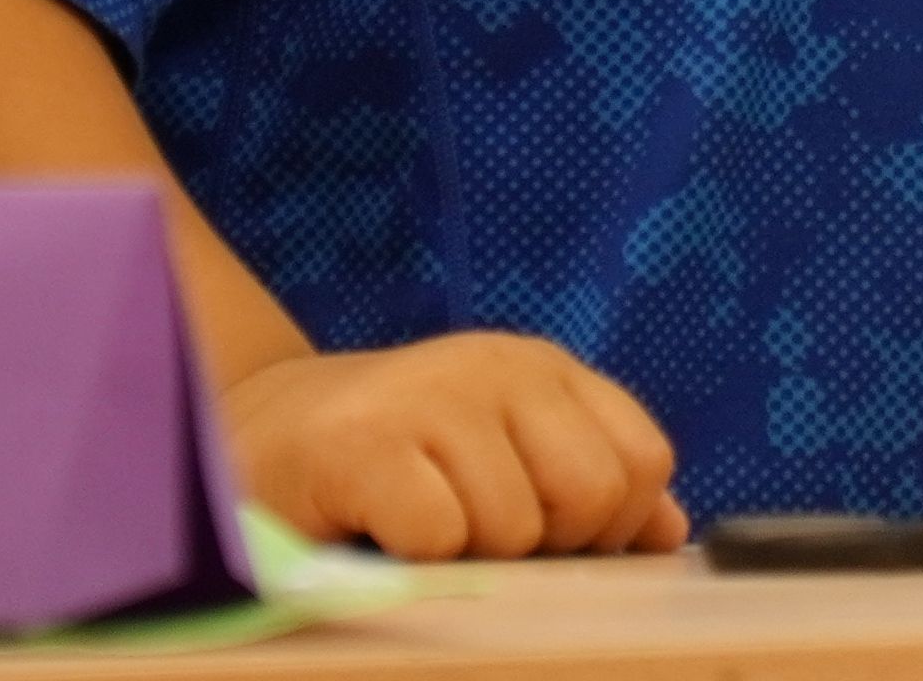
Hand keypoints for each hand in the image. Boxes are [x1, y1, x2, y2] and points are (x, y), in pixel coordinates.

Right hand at [225, 334, 687, 559]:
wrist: (252, 438)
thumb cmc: (390, 463)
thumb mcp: (499, 457)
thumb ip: (582, 483)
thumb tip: (671, 531)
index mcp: (542, 370)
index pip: (642, 459)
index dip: (610, 525)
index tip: (549, 538)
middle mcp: (496, 366)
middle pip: (593, 493)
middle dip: (545, 544)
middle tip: (476, 536)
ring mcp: (430, 396)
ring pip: (514, 527)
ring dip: (468, 555)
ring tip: (415, 525)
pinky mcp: (363, 442)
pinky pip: (439, 537)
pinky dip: (413, 557)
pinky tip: (377, 526)